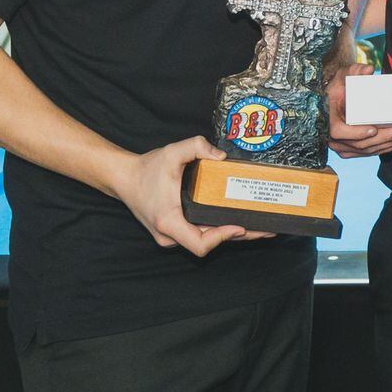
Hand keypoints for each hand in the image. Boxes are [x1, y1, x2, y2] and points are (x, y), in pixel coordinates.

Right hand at [113, 137, 271, 255]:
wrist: (124, 178)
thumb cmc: (146, 169)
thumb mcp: (171, 152)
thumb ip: (196, 146)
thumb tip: (221, 157)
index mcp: (168, 221)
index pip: (200, 244)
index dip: (222, 238)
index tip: (240, 225)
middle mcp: (170, 235)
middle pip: (209, 244)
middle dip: (239, 236)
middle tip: (267, 229)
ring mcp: (172, 236)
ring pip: (206, 240)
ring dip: (232, 234)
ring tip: (260, 227)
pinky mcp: (175, 231)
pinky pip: (201, 234)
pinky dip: (219, 229)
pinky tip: (238, 220)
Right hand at [326, 61, 391, 157]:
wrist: (330, 105)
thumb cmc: (336, 91)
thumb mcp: (341, 77)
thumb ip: (353, 71)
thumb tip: (368, 70)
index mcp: (327, 119)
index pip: (339, 132)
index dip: (356, 133)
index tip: (373, 129)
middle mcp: (332, 138)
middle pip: (360, 144)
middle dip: (384, 138)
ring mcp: (341, 146)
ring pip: (366, 150)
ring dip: (388, 144)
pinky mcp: (350, 150)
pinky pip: (368, 152)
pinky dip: (384, 148)